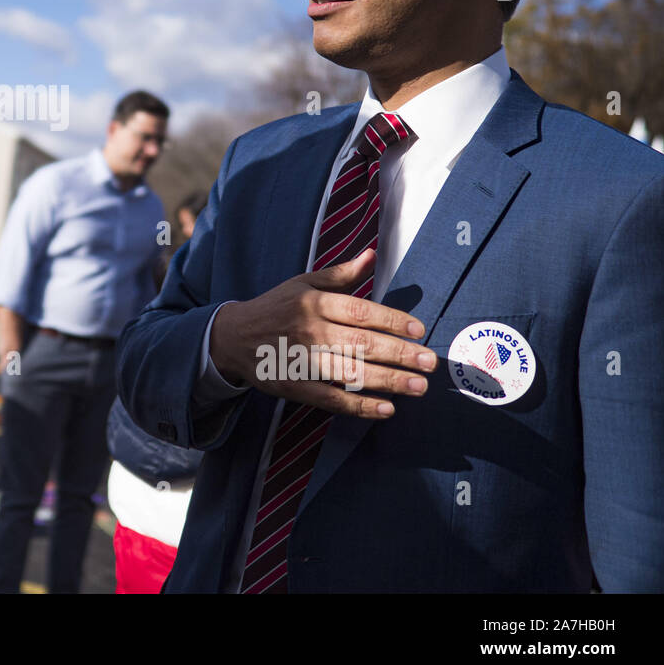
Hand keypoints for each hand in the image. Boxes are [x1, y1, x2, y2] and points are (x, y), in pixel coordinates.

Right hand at [208, 248, 436, 418]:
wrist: (233, 337)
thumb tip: (372, 255)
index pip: (360, 311)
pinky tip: (386, 409)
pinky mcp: (293, 387)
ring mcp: (300, 361)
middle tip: (430, 362)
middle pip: (361, 343)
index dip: (392, 320)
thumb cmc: (276, 307)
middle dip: (399, 353)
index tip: (420, 330)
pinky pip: (330, 398)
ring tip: (419, 386)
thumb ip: (340, 274)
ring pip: (350, 372)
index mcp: (313, 302)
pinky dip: (358, 406)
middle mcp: (309, 330)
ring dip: (387, 381)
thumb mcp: (303, 284)